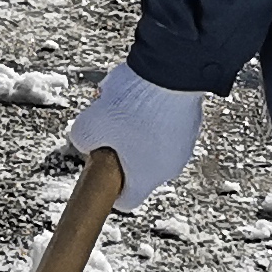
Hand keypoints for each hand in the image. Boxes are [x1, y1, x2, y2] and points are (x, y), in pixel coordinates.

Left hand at [66, 62, 204, 205]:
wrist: (172, 71)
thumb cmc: (134, 105)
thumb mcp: (89, 125)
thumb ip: (82, 141)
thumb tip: (86, 142)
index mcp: (147, 177)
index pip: (126, 201)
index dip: (108, 189)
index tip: (100, 170)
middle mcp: (170, 166)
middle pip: (135, 167)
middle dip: (116, 146)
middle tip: (107, 124)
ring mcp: (183, 143)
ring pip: (148, 141)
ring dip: (132, 125)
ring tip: (121, 101)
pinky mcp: (190, 121)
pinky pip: (163, 123)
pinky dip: (150, 112)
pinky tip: (141, 92)